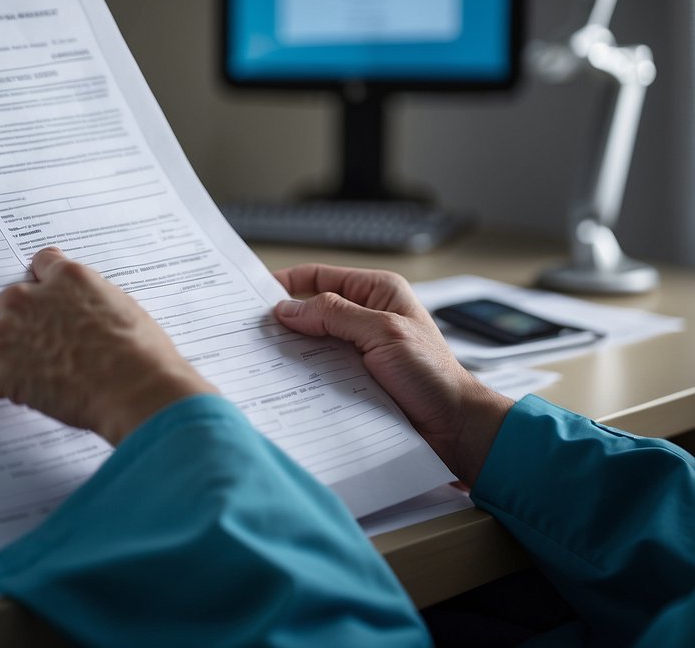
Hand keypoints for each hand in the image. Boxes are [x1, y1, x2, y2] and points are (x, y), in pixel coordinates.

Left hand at [0, 247, 211, 444]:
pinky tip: (31, 395)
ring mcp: (10, 331)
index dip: (45, 287)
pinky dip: (5, 388)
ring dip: (14, 356)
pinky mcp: (0, 367)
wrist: (135, 390)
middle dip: (26, 322)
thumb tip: (81, 310)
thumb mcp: (122, 307)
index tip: (47, 301)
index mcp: (66, 278)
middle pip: (12, 301)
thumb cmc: (141, 355)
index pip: (41, 264)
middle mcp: (32, 297)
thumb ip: (89, 299)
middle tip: (49, 348)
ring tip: (47, 378)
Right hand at [273, 264, 511, 485]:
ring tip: (260, 357)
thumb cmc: (433, 375)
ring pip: (311, 343)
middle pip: (311, 310)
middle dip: (283, 320)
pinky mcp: (353, 379)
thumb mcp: (383, 332)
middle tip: (250, 330)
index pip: (320, 277)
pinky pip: (318, 371)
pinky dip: (301, 375)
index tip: (252, 294)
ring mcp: (358, 349)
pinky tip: (283, 381)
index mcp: (377, 292)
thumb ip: (335, 315)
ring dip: (290, 351)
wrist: (454, 427)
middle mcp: (365, 317)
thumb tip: (287, 309)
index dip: (286, 282)